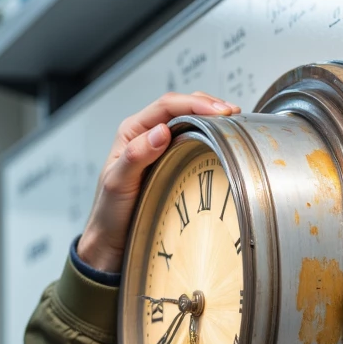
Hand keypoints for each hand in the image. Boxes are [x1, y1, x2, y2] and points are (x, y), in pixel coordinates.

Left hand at [77, 91, 239, 274]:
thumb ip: (136, 156)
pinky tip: (221, 138)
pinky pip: (192, 139)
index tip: (218, 111)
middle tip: (233, 113)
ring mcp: (159, 147)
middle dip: (208, 105)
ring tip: (233, 122)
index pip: (166, 106)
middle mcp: (145, 134)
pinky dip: (209, 135)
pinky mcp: (170, 161)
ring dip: (211, 118)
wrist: (111, 240)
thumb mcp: (118, 183)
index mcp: (131, 131)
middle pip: (181, 106)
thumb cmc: (109, 213)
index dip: (194, 104)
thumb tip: (161, 132)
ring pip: (189, 120)